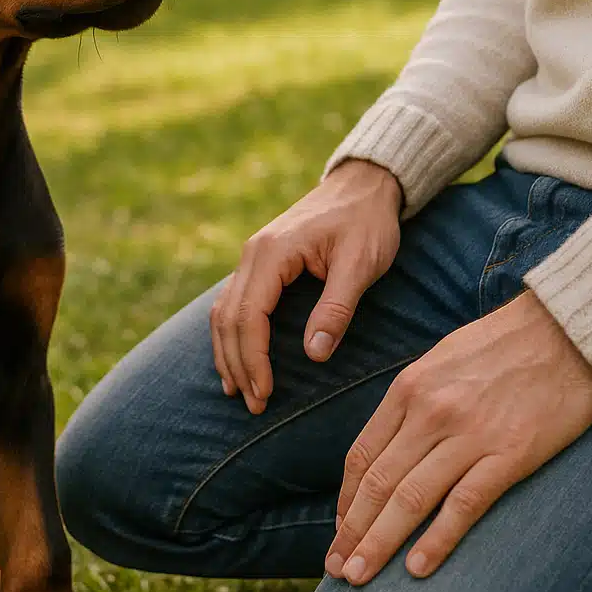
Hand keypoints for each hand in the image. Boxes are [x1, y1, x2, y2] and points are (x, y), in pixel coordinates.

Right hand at [210, 159, 402, 414]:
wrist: (364, 185)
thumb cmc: (367, 222)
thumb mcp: (361, 263)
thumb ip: (337, 307)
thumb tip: (314, 354)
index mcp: (272, 253)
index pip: (249, 316)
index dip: (254, 359)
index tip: (265, 394)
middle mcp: (252, 253)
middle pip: (229, 318)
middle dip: (238, 365)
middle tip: (254, 406)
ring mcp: (252, 256)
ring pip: (223, 312)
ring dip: (228, 353)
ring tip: (239, 392)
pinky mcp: (260, 262)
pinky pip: (233, 302)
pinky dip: (231, 334)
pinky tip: (237, 359)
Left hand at [324, 291, 591, 584]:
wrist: (566, 331)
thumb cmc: (504, 344)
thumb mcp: (440, 360)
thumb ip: (413, 401)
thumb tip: (390, 447)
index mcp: (409, 388)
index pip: (363, 455)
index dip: (346, 500)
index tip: (340, 528)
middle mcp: (430, 412)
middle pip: (378, 483)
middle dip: (352, 531)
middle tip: (336, 568)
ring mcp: (468, 435)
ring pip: (410, 499)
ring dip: (380, 543)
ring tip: (360, 576)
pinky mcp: (509, 455)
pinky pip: (463, 505)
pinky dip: (437, 540)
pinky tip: (417, 568)